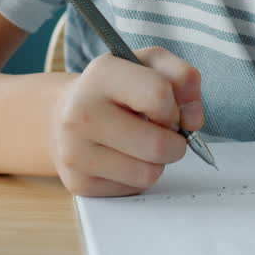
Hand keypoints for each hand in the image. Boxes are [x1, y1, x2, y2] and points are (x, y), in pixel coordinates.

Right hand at [49, 46, 203, 196]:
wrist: (61, 115)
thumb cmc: (114, 89)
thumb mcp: (149, 65)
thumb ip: (183, 78)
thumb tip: (193, 120)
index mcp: (102, 75)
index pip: (159, 96)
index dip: (174, 107)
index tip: (168, 109)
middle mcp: (81, 113)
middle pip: (158, 145)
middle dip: (174, 143)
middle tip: (163, 133)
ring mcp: (75, 151)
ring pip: (148, 174)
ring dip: (156, 162)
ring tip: (141, 145)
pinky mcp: (78, 183)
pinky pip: (132, 189)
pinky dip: (136, 176)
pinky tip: (122, 158)